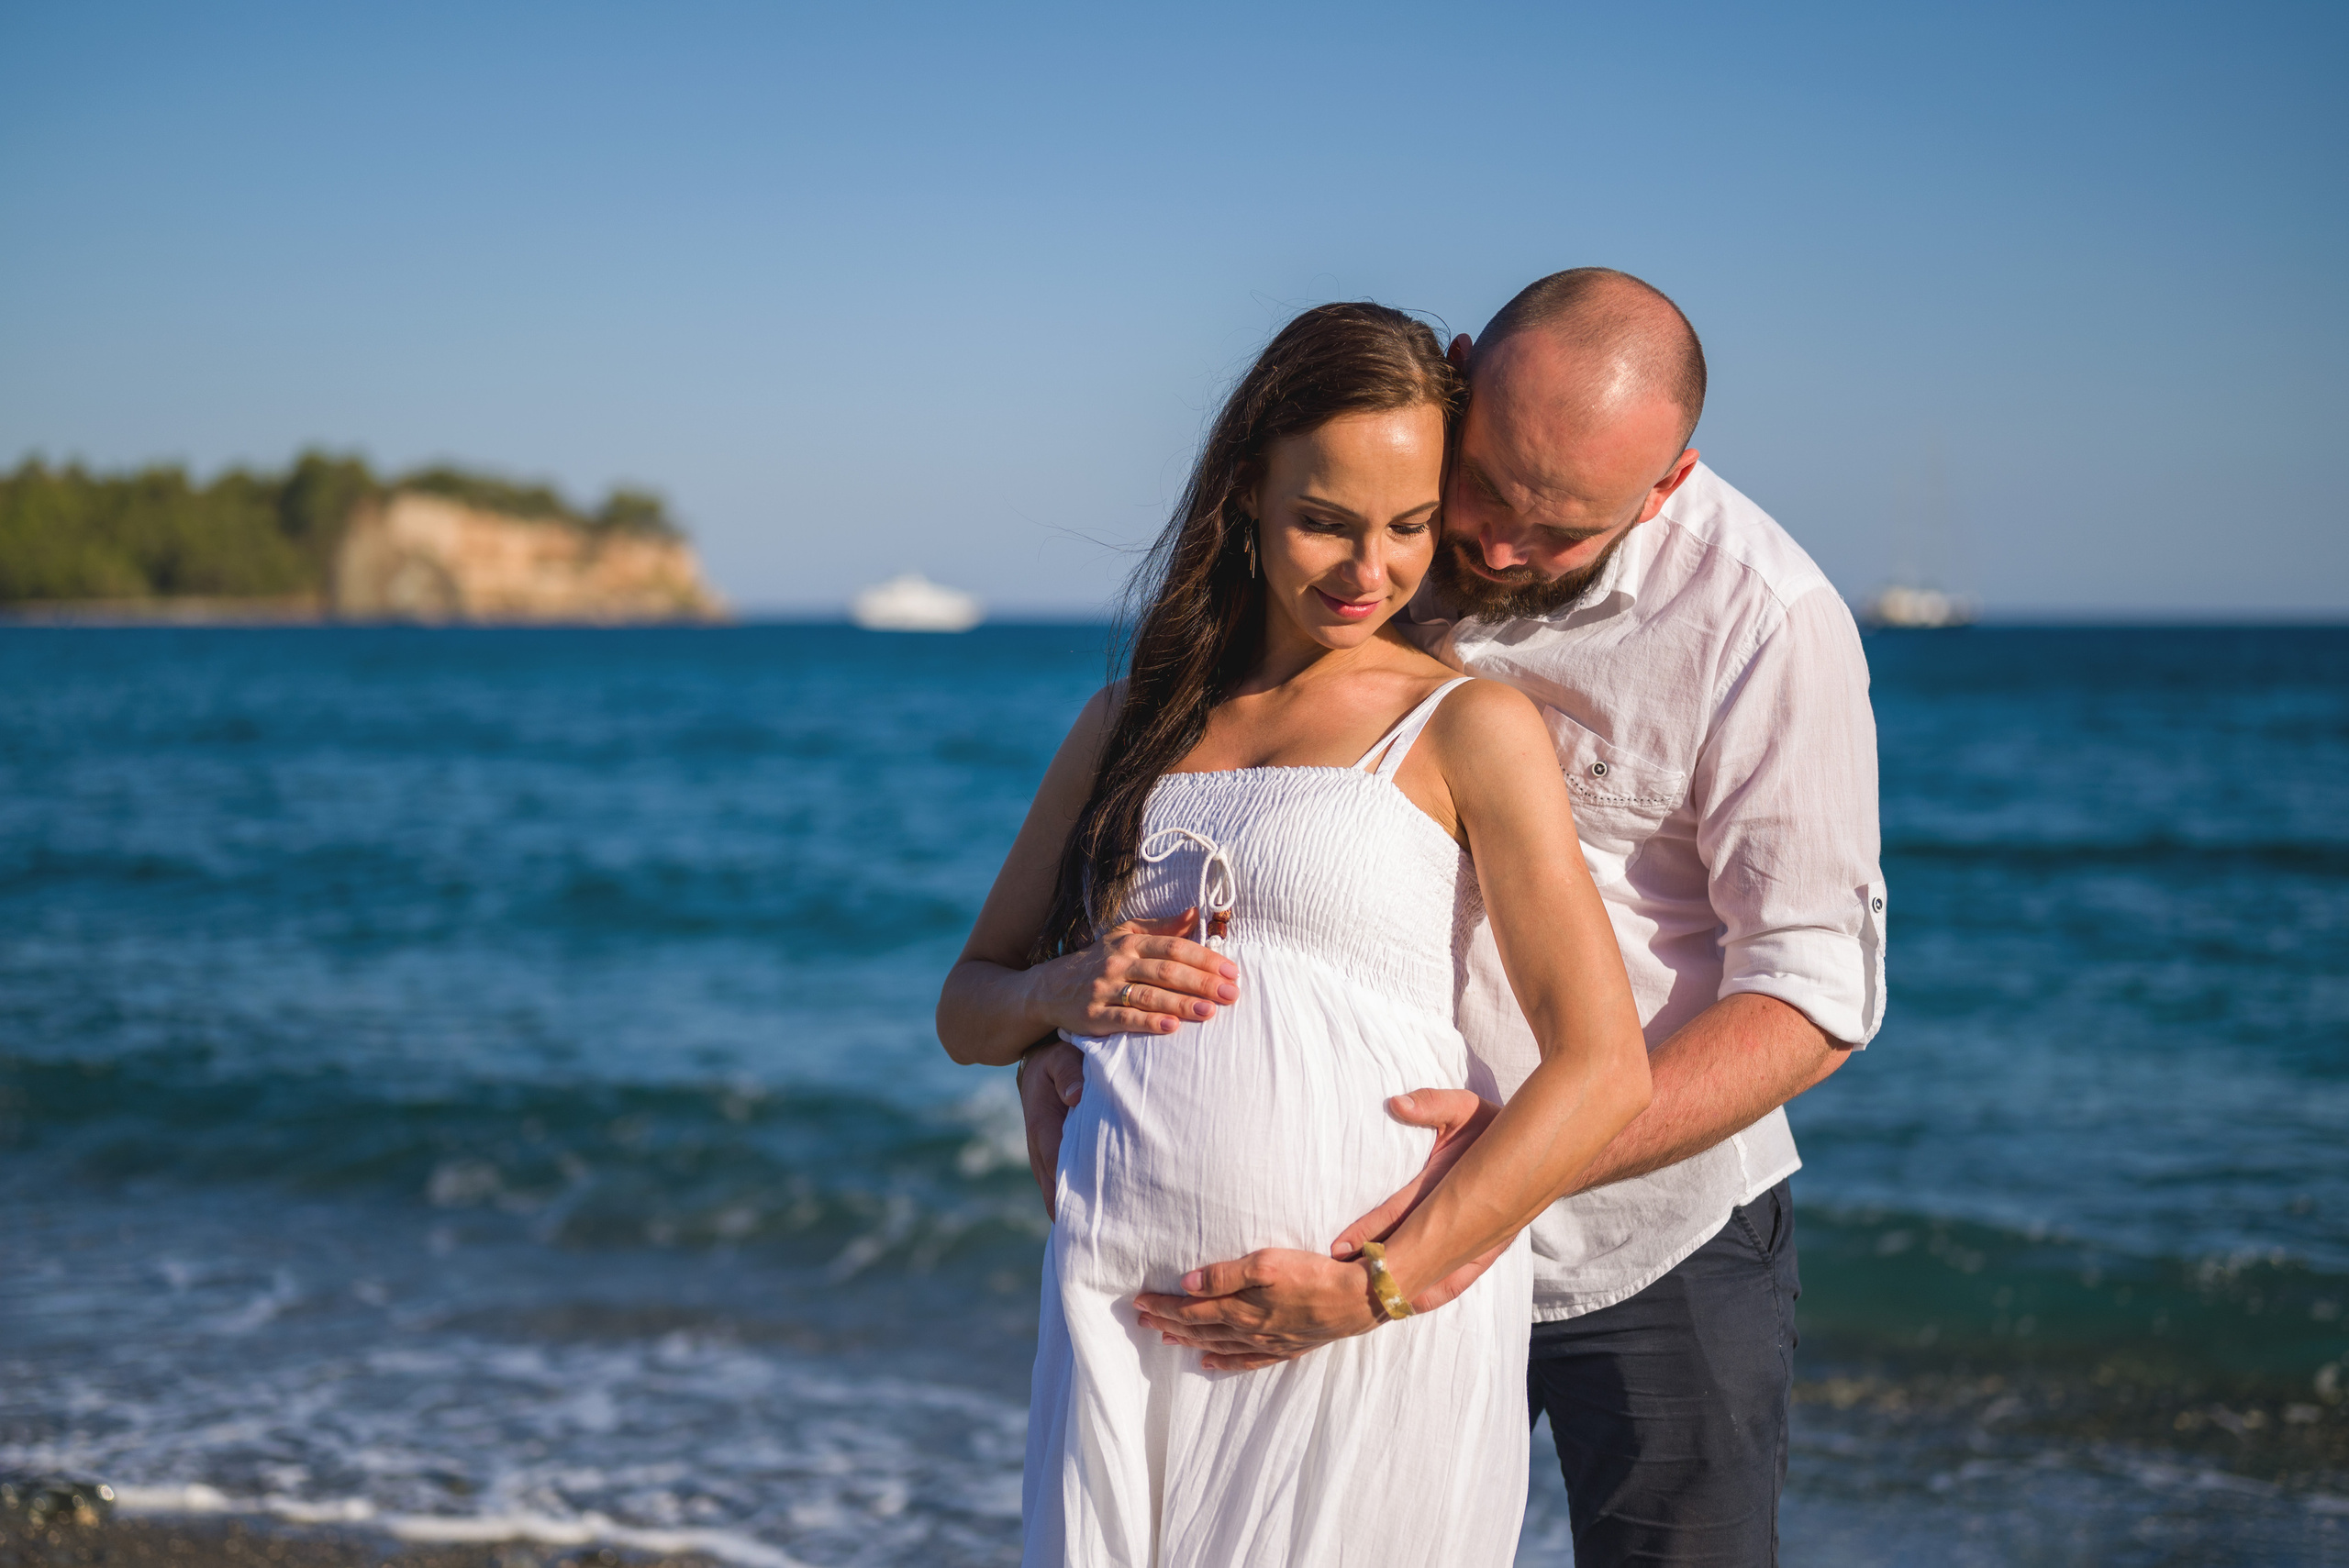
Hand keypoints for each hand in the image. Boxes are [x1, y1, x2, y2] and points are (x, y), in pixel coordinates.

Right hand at [1017, 1039, 1085, 1220]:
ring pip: (1058, 1188)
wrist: (1043, 1056)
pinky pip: (1066, 1179)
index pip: (1054, 1164)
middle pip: (1054, 1187)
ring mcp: (1048, 1152)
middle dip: (1072, 1212)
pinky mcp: (1058, 1153)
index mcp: (1041, 1125)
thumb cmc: (1058, 1054)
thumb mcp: (1060, 1055)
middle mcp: (1041, 1145)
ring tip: (1101, 1237)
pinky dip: (1079, 1196)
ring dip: (1074, 1209)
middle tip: (1097, 1239)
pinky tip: (1100, 1215)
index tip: (1080, 1218)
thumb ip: (1069, 1072)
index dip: (1065, 1192)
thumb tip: (1077, 1096)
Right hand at [1046, 910, 1239, 1037]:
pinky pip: (1124, 1019)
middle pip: (1165, 970)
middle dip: (1201, 982)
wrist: (1050, 988)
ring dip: (1181, 1004)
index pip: (1173, 947)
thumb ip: (1162, 928)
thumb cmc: (1098, 961)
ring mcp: (1104, 989)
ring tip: (1210, 1012)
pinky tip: (1172, 1028)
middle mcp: (1117, 962)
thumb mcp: (1125, 937)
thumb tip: (1196, 914)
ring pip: (1148, 995)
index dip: (1204, 958)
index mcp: (1130, 943)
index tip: (1231, 971)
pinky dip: (1148, 1023)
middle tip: (1231, 993)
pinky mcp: (1093, 1016)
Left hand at [1133, 1248, 1382, 1371]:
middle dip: (1168, 1324)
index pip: (1191, 1310)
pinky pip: (1245, 1361)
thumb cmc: (1311, 1274)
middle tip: (1142, 1321)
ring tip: (1166, 1339)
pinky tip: (1210, 1363)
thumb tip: (1186, 1285)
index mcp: (1240, 1309)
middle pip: (1199, 1329)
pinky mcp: (1285, 1347)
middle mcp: (1249, 1331)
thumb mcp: (1265, 1263)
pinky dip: (1223, 1363)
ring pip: (1218, 1345)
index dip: (1163, 1307)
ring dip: (1189, 1341)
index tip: (1139, 1303)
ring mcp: (1267, 1343)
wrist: (1356, 1300)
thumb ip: (1224, 1276)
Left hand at [1331, 1089, 1508, 1313]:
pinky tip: (1408, 1306)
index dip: (1370, 1229)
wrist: (1543, 1151)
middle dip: (1376, 1269)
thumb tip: (1396, 1104)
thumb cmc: (1495, 1126)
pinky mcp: (1486, 1254)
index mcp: (1452, 1183)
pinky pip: (1456, 1282)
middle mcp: (1465, 1221)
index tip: (1339, 1246)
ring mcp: (1479, 1243)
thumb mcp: (1465, 1107)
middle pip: (1413, 1253)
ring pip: (1435, 1275)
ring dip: (1401, 1287)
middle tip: (1341, 1283)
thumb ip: (1432, 1104)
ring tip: (1365, 1301)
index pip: (1402, 1212)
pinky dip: (1430, 1294)